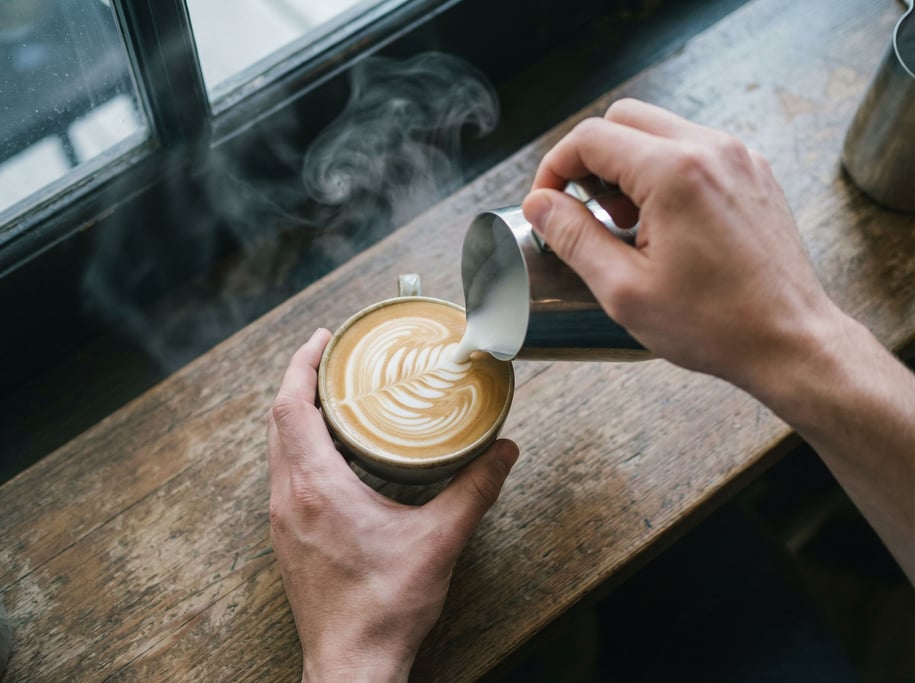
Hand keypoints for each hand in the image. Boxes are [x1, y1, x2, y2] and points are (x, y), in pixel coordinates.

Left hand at [267, 329, 519, 682]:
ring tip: (334, 395)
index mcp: (318, 488)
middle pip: (279, 421)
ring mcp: (284, 520)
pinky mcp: (288, 538)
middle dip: (301, 380)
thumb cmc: (385, 606)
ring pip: (278, 448)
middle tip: (333, 357)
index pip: (292, 408)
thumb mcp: (440, 541)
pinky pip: (285, 474)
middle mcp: (290, 498)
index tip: (322, 338)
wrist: (351, 663)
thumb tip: (503, 452)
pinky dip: (300, 446)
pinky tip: (333, 452)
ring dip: (298, 414)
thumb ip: (474, 490)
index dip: (302, 365)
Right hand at [523, 98, 914, 582]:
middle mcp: (710, 149)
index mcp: (674, 172)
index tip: (546, 204)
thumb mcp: (623, 289)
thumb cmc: (714, 324)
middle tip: (583, 211)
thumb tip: (539, 205)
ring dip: (626, 164)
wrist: (790, 340)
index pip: (590, 138)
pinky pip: (692, 148)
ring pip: (659, 129)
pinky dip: (662, 170)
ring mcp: (737, 157)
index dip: (554, 168)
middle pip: (623, 120)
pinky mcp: (752, 172)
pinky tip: (661, 221)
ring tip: (625, 222)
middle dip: (589, 159)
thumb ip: (573, 237)